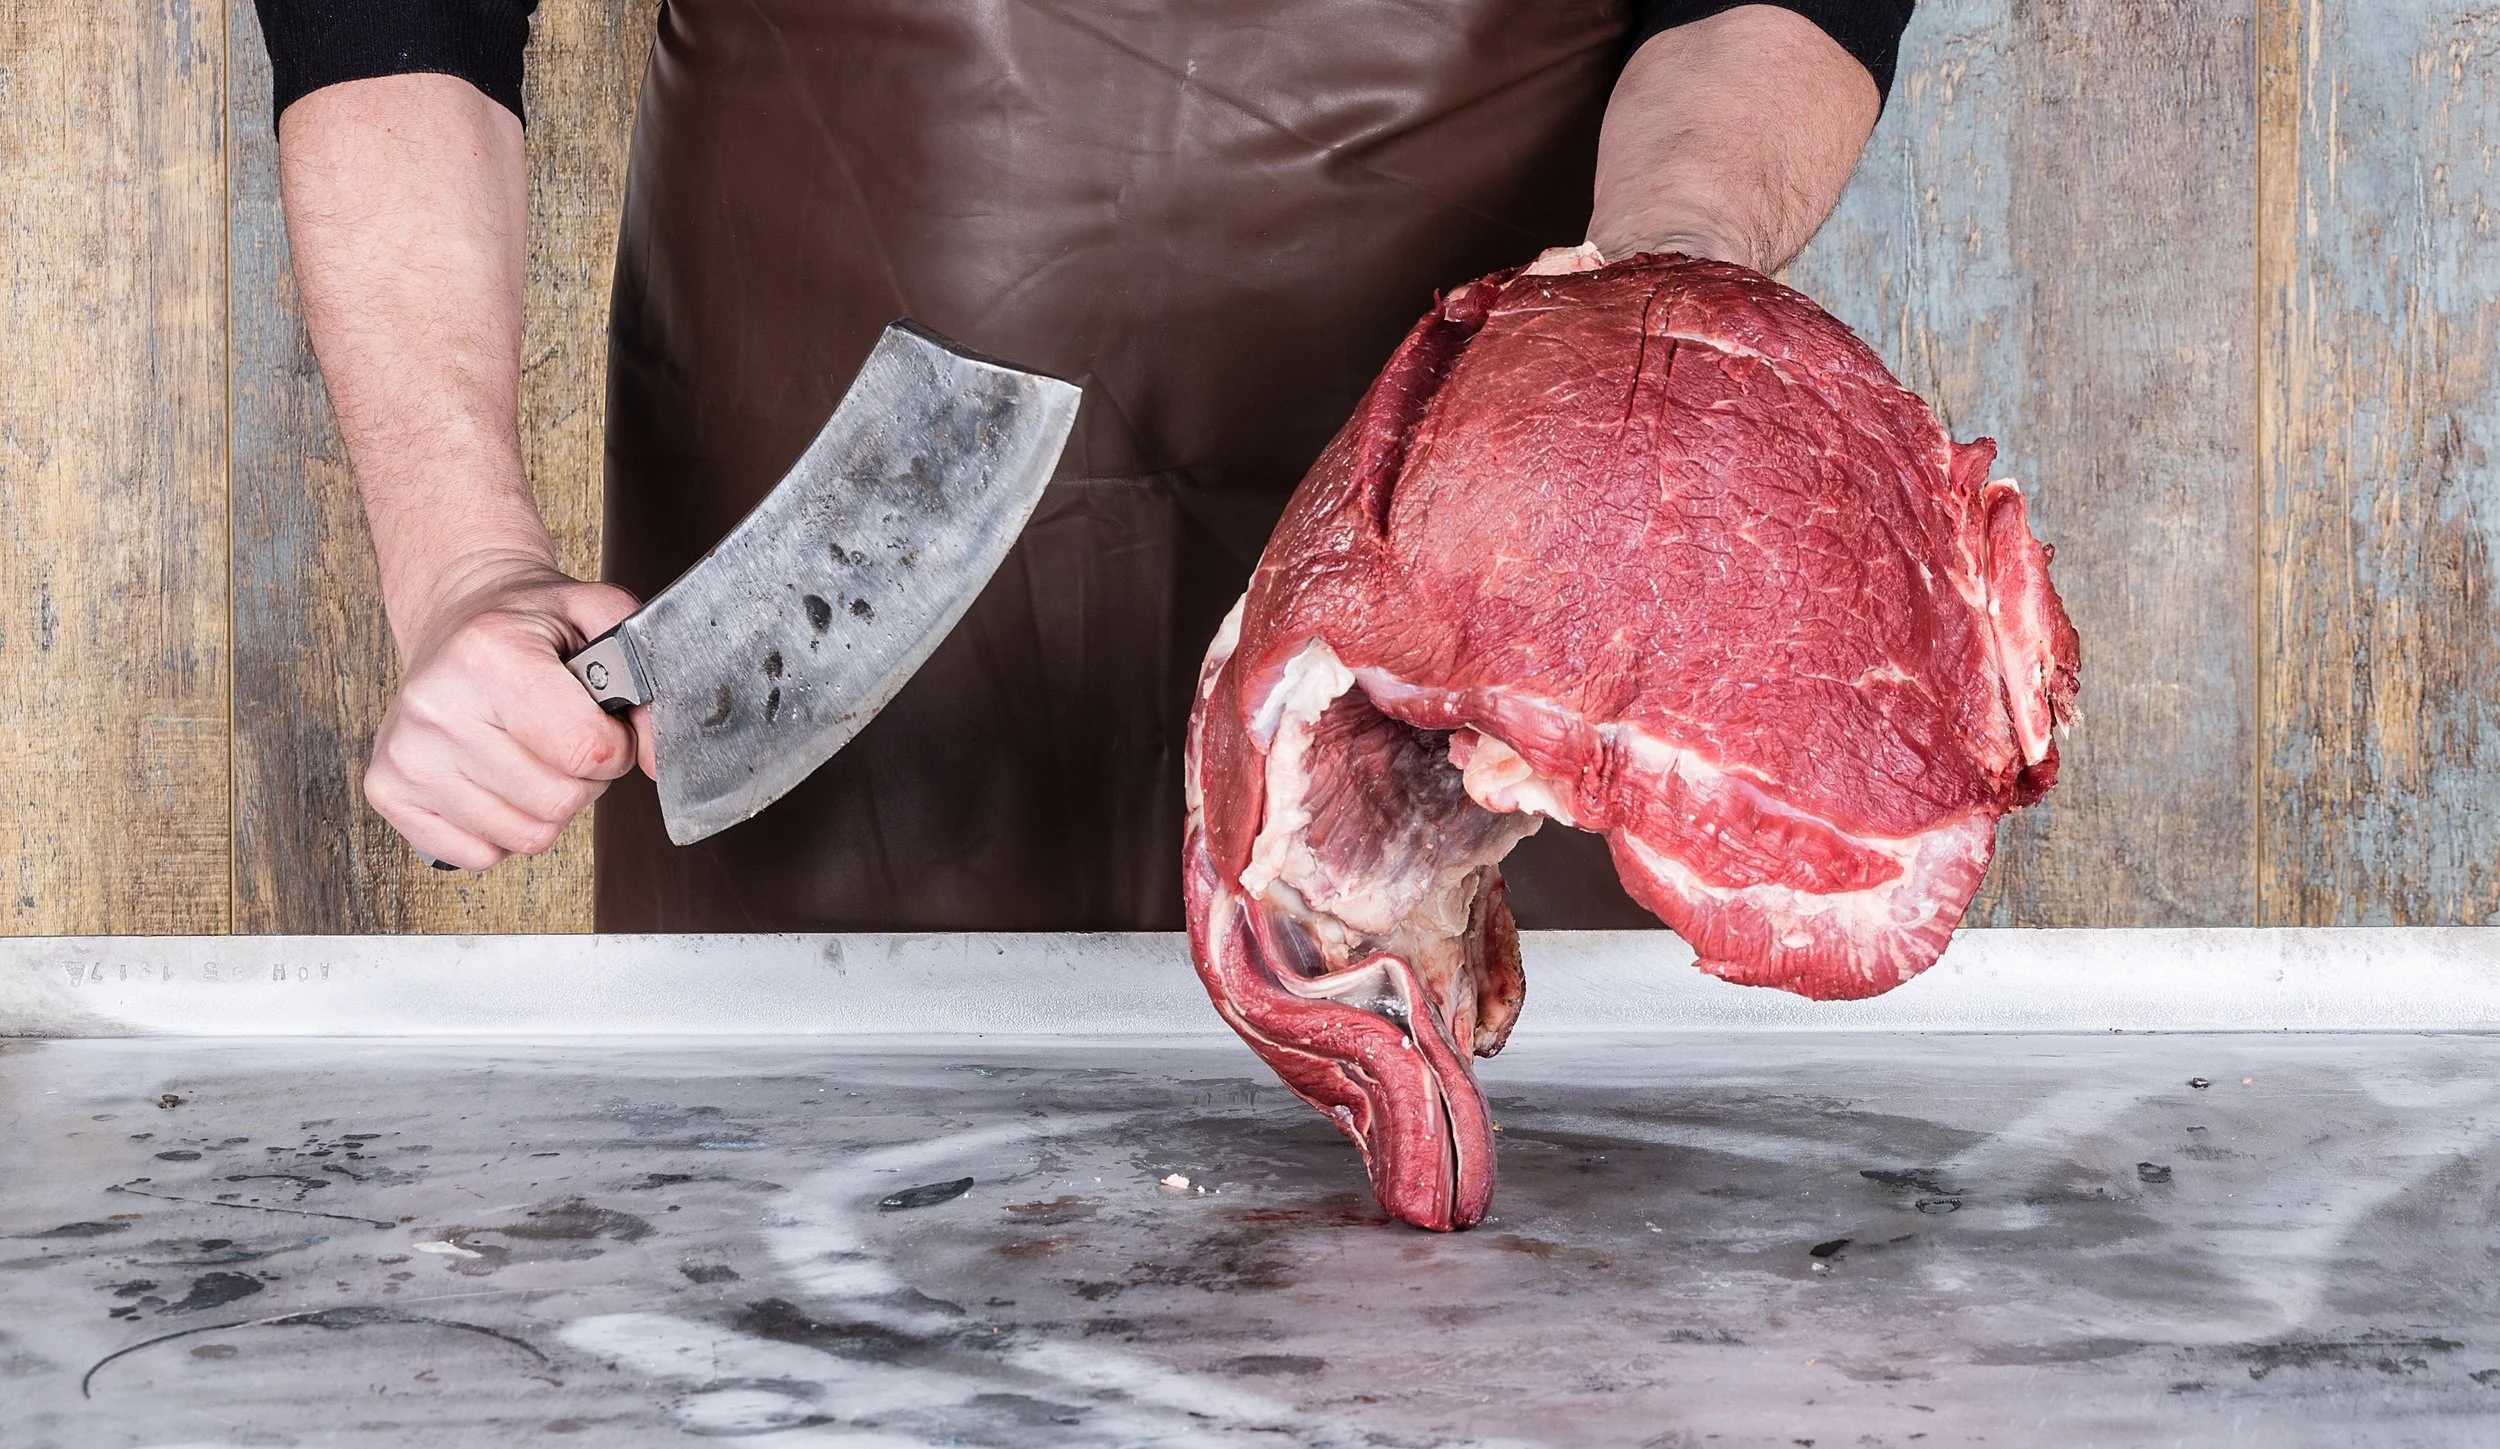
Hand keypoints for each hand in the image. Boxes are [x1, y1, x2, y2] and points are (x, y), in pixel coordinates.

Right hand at [367, 558, 646, 870]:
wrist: (458, 618)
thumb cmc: (527, 625)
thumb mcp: (599, 618)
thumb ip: (648, 679)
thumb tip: (658, 758)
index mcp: (489, 654)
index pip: (586, 749)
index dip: (615, 745)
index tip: (602, 722)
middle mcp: (437, 706)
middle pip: (559, 800)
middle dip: (583, 777)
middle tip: (565, 737)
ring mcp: (407, 754)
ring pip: (526, 835)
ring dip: (546, 804)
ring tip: (531, 753)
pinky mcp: (388, 791)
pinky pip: (481, 855)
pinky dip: (503, 827)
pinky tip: (496, 778)